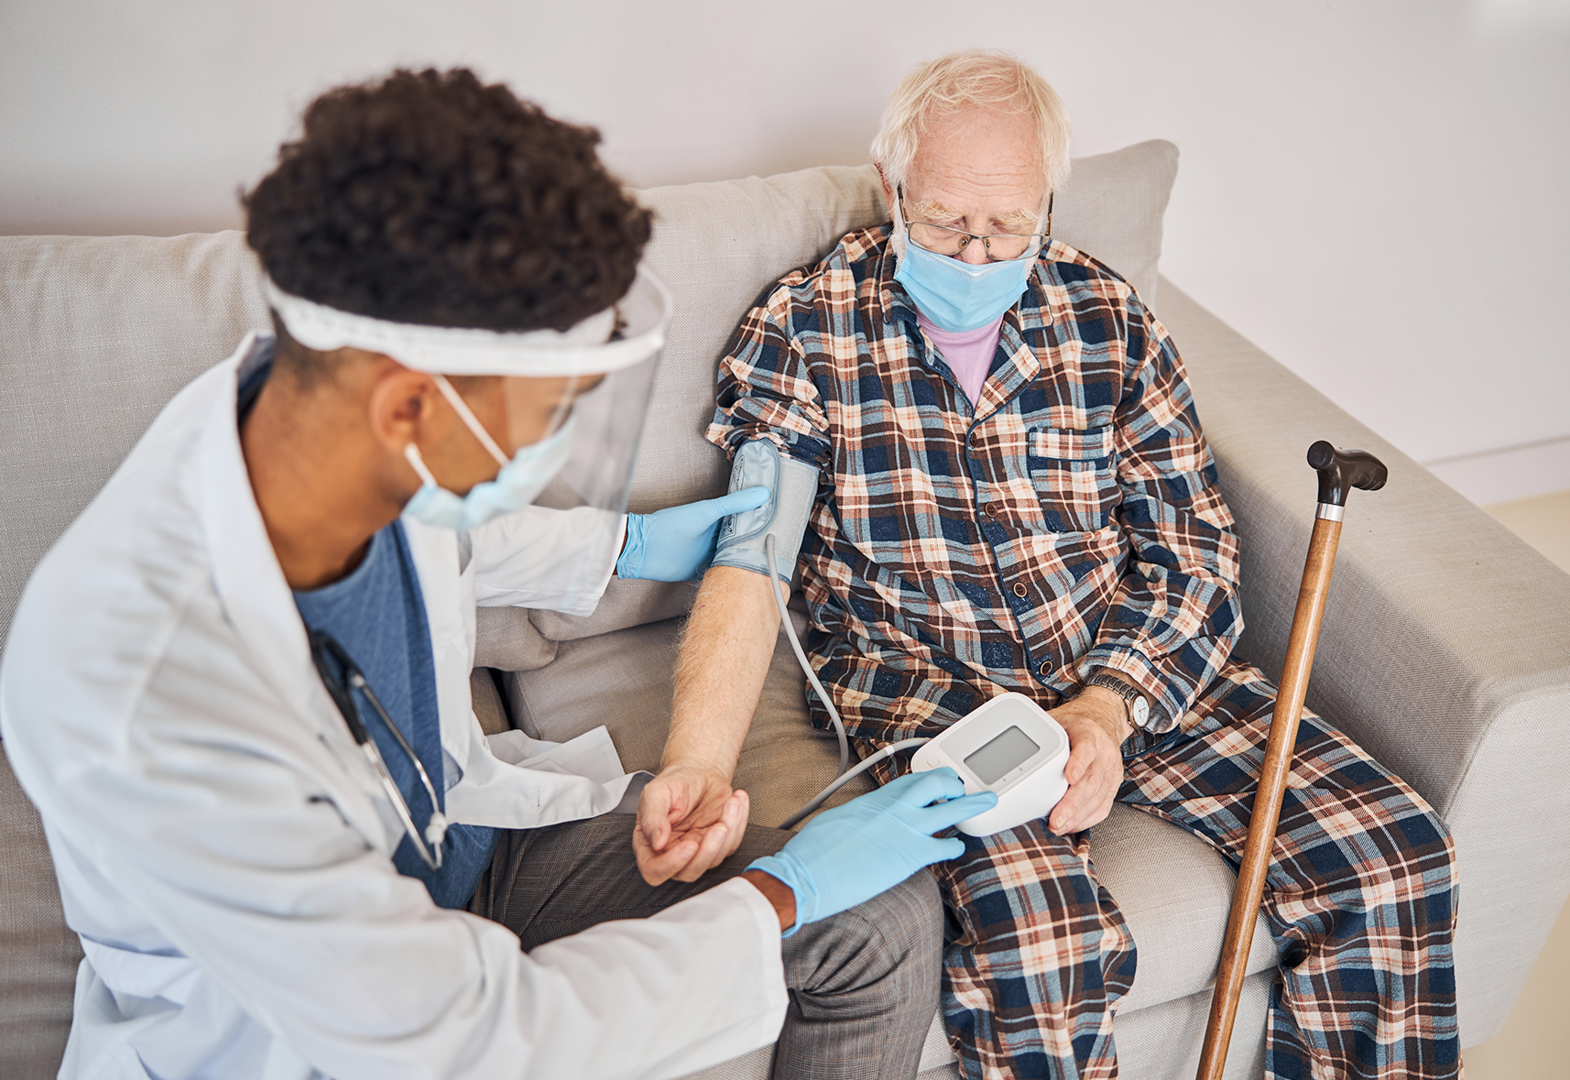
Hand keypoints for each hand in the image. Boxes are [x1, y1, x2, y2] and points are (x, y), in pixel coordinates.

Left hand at [617, 486, 769, 581]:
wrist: (647, 551)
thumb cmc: (671, 525)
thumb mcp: (706, 511)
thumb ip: (733, 504)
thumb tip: (762, 492)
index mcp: (718, 518)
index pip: (747, 517)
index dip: (763, 517)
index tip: (784, 518)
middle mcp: (717, 535)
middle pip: (745, 538)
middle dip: (760, 541)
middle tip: (783, 543)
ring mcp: (712, 553)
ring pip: (738, 555)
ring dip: (750, 558)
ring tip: (774, 560)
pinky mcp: (706, 570)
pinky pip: (727, 572)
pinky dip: (737, 573)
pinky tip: (752, 576)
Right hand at [634, 760, 748, 884]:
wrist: (699, 771)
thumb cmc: (675, 782)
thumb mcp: (656, 793)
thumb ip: (652, 818)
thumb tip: (657, 843)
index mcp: (651, 843)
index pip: (654, 870)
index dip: (671, 864)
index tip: (689, 845)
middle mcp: (674, 852)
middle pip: (689, 872)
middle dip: (707, 852)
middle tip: (718, 827)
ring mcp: (698, 850)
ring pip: (714, 860)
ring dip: (728, 832)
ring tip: (731, 804)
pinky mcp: (719, 844)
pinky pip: (732, 844)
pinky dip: (738, 823)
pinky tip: (736, 802)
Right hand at [747, 768, 997, 932]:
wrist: (807, 876)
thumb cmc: (813, 852)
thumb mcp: (838, 819)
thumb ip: (860, 815)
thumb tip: (866, 820)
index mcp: (874, 799)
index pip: (910, 780)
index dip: (929, 779)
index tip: (937, 781)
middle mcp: (893, 808)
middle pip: (935, 784)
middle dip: (953, 783)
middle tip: (963, 787)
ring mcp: (904, 830)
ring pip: (950, 809)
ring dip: (971, 805)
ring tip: (986, 801)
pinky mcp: (910, 856)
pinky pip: (944, 846)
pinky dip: (955, 845)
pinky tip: (959, 846)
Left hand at [1046, 687, 1132, 834]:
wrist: (1103, 720)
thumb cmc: (1076, 723)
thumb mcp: (1058, 719)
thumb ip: (1041, 732)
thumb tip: (1011, 747)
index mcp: (1088, 732)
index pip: (1086, 747)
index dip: (1078, 763)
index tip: (1069, 777)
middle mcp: (1104, 752)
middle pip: (1091, 780)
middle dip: (1072, 804)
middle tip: (1056, 819)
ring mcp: (1110, 770)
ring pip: (1097, 797)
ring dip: (1077, 816)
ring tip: (1058, 826)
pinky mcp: (1113, 784)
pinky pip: (1102, 807)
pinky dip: (1086, 819)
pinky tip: (1071, 825)